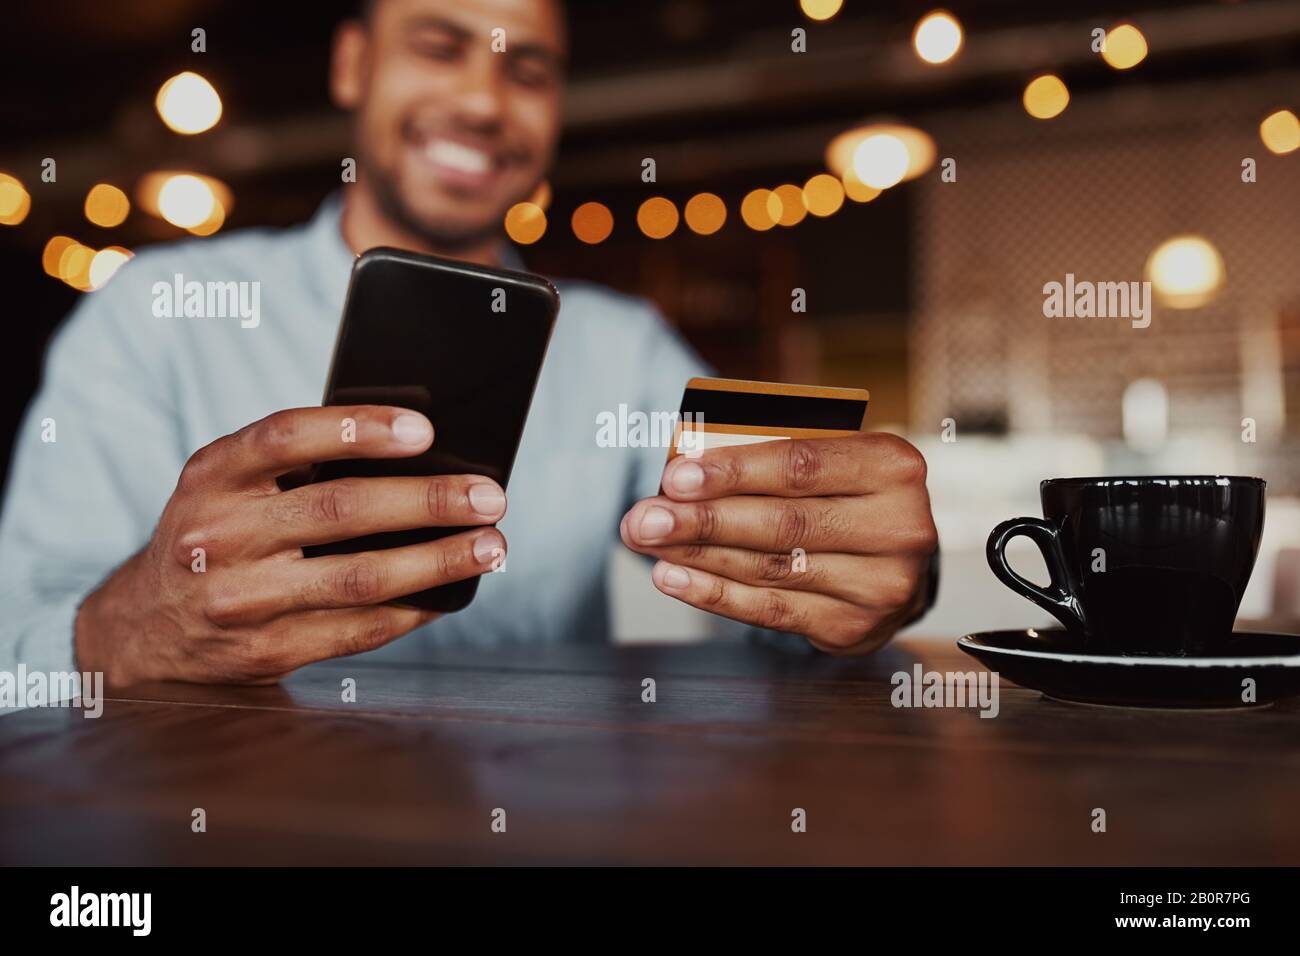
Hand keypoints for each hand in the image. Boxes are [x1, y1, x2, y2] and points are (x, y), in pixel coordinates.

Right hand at [75, 406, 506, 686]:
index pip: (286, 437)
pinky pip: (357, 630)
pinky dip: (414, 609)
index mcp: (212, 477)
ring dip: (437, 562)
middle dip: (428, 502)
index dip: (358, 428)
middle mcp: (218, 536)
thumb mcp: (231, 485)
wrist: (148, 627)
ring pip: (358, 579)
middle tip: (490, 495)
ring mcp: (239, 600)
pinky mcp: (264, 651)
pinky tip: (451, 592)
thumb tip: (422, 456)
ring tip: (491, 546)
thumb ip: (298, 465)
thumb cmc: (219, 533)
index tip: (425, 429)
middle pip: (339, 511)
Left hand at [620, 433, 936, 654]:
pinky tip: (673, 577)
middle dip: (703, 520)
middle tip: (645, 516)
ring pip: (770, 568)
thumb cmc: (846, 496)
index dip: (733, 472)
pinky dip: (715, 594)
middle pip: (782, 523)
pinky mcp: (854, 627)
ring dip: (698, 555)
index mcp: (892, 466)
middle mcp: (898, 527)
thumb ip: (772, 455)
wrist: (898, 564)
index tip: (675, 476)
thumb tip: (684, 470)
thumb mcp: (830, 459)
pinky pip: (771, 611)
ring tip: (648, 541)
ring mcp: (880, 584)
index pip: (801, 466)